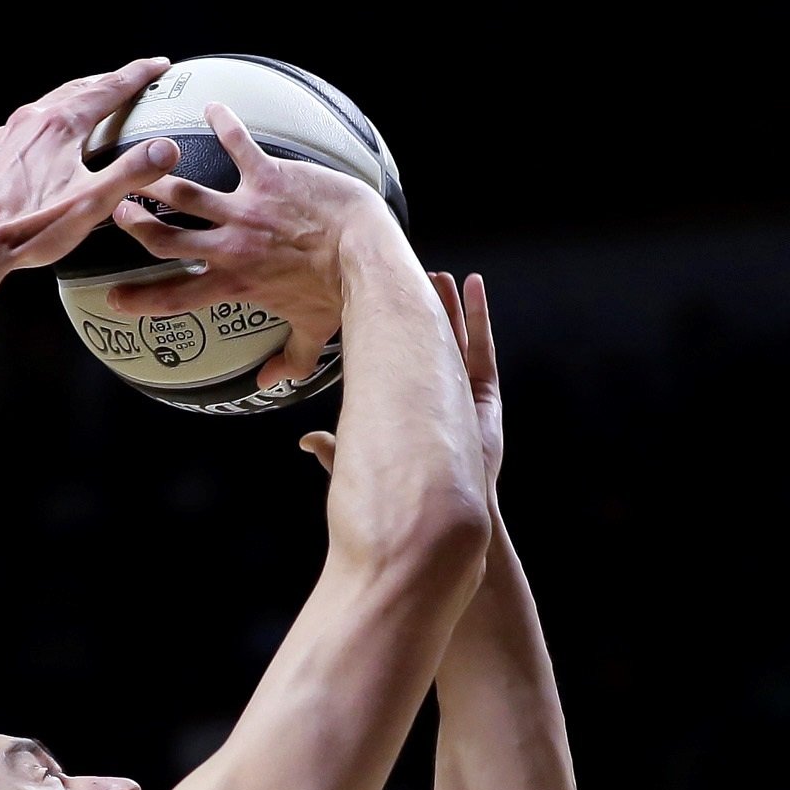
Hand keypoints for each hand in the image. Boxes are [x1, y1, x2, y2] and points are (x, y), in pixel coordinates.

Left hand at [0, 57, 181, 277]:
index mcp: (60, 124)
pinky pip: (30, 124)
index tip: (159, 67)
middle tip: (133, 80)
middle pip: (79, 89)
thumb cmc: (30, 228)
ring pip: (52, 103)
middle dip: (110, 81)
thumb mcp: (91, 203)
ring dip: (80, 98)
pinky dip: (53, 120)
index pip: (109, 88)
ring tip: (97, 102)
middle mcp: (32, 119)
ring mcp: (9, 134)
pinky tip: (54, 136)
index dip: (138, 75)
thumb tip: (167, 149)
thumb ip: (132, 172)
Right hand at [107, 104, 389, 386]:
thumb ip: (289, 360)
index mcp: (235, 284)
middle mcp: (231, 246)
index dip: (140, 300)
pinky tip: (212, 106)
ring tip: (143, 163)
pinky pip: (239, 144)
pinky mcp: (268, 177)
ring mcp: (246, 209)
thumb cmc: (342, 296)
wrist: (366, 257)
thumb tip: (271, 382)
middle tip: (118, 211)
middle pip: (167, 237)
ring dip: (160, 176)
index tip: (115, 299)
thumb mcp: (312, 334)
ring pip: (187, 192)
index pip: (176, 297)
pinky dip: (224, 122)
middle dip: (137, 225)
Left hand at [299, 270, 503, 484]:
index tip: (387, 305)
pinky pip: (482, 349)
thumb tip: (305, 440)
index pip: (404, 361)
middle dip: (426, 310)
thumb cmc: (409, 496)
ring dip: (449, 306)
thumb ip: (335, 452)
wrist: (445, 513)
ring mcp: (463, 395)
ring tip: (440, 277)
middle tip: (415, 278)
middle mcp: (439, 398)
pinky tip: (472, 288)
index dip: (398, 333)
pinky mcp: (485, 397)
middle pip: (433, 342)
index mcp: (412, 409)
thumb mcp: (363, 466)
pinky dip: (478, 316)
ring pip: (456, 339)